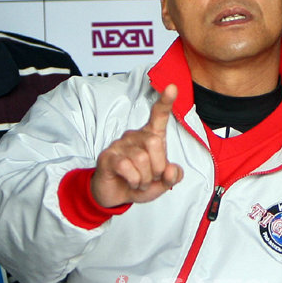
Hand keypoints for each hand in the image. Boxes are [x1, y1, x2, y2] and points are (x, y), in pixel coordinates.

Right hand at [91, 84, 182, 207]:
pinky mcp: (108, 156)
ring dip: (145, 178)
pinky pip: (127, 167)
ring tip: (139, 182)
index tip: (173, 87)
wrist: (114, 195)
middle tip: (151, 177)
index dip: (166, 101)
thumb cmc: (139, 182)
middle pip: (155, 142)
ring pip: (142, 158)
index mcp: (150, 136)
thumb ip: (172, 177)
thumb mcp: (160, 183)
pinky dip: (134, 181)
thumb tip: (171, 170)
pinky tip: (130, 182)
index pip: (159, 115)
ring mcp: (120, 145)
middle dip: (158, 167)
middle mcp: (135, 136)